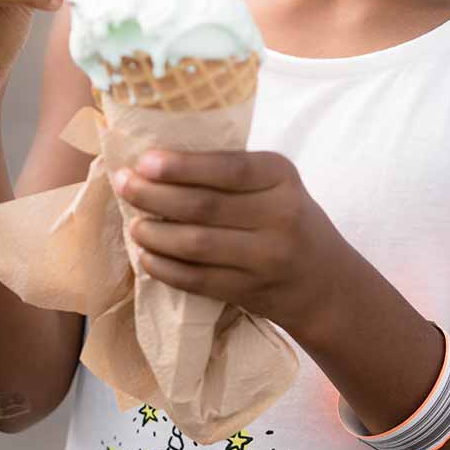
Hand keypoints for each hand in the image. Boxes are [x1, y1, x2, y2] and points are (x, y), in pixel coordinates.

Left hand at [112, 149, 352, 337]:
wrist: (325, 284)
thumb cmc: (287, 220)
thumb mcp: (276, 185)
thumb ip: (231, 171)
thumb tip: (156, 159)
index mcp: (282, 177)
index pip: (228, 167)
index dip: (182, 166)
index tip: (144, 161)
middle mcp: (280, 215)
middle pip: (204, 205)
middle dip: (154, 195)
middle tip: (124, 185)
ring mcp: (267, 257)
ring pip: (197, 244)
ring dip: (155, 234)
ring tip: (134, 225)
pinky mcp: (252, 290)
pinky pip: (198, 279)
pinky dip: (166, 268)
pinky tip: (148, 257)